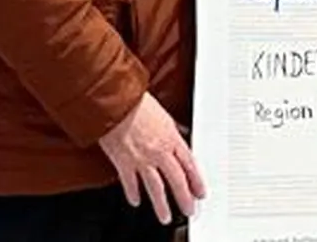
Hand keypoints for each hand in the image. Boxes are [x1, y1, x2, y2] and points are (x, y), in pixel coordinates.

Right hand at [98, 92, 205, 223]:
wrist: (116, 101)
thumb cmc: (137, 102)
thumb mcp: (163, 113)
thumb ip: (173, 128)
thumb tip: (181, 132)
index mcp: (171, 138)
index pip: (189, 164)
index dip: (196, 181)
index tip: (200, 192)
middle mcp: (159, 151)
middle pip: (177, 179)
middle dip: (184, 198)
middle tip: (189, 210)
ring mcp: (141, 158)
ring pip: (156, 187)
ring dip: (162, 205)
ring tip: (165, 216)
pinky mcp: (123, 162)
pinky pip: (130, 182)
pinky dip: (133, 193)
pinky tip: (136, 201)